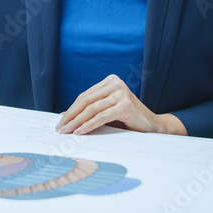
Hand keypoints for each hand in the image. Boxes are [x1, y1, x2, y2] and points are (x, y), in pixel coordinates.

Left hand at [55, 74, 186, 136]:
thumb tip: (64, 116)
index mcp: (110, 81)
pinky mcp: (125, 105)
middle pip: (86, 100)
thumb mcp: (106, 111)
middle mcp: (116, 83)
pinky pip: (101, 116)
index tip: (60, 121)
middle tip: (60, 127)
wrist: (152, 126)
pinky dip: (88, 125)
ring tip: (67, 131)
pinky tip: (80, 131)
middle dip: (71, 115)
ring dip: (77, 122)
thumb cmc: (128, 119)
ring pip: (92, 109)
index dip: (71, 109)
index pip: (85, 96)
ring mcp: (121, 93)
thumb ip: (89, 110)